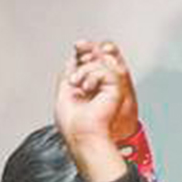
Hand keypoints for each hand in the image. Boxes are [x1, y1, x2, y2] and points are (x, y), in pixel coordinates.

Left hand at [55, 41, 128, 181]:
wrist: (80, 132)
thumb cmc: (73, 122)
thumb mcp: (64, 89)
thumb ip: (72, 71)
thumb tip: (76, 57)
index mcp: (89, 86)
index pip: (88, 61)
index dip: (82, 52)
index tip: (77, 49)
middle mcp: (101, 86)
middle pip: (97, 56)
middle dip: (84, 55)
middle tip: (75, 69)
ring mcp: (109, 88)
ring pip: (99, 62)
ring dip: (84, 71)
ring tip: (78, 85)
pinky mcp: (116, 89)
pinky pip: (106, 70)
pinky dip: (92, 75)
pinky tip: (88, 88)